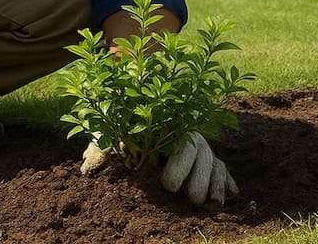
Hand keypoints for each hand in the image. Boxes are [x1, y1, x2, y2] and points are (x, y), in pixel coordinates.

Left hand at [80, 131, 236, 205]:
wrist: (140, 115)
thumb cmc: (121, 128)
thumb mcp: (109, 133)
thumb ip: (101, 145)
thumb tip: (87, 167)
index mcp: (164, 126)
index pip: (177, 141)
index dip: (178, 164)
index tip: (167, 185)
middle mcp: (186, 134)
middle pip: (203, 153)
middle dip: (198, 178)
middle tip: (189, 199)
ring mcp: (200, 147)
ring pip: (215, 162)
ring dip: (214, 183)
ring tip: (206, 203)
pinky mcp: (208, 160)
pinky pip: (224, 169)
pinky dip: (227, 182)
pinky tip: (230, 196)